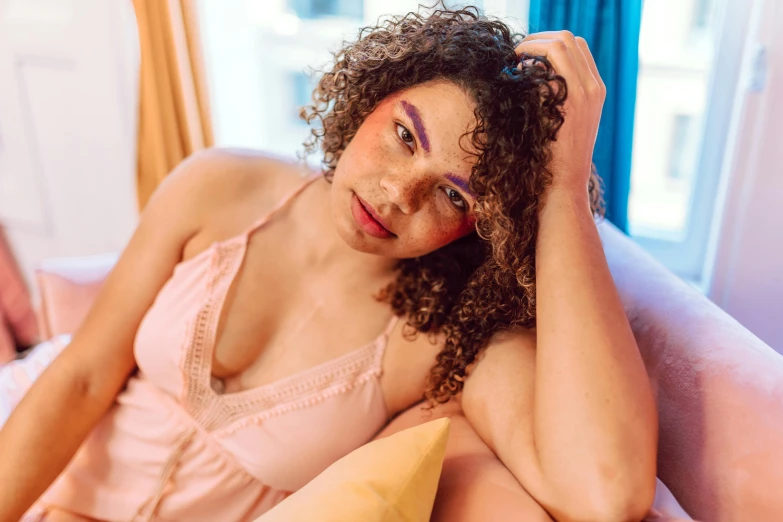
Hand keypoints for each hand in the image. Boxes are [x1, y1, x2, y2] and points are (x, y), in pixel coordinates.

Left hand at [515, 31, 605, 195]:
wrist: (565, 184)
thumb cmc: (557, 159)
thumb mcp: (567, 123)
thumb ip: (561, 97)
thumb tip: (535, 75)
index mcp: (595, 90)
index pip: (577, 47)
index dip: (549, 42)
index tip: (527, 53)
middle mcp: (593, 88)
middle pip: (568, 39)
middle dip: (538, 39)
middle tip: (516, 53)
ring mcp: (583, 93)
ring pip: (559, 45)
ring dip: (532, 46)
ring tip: (513, 61)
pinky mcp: (568, 102)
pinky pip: (547, 66)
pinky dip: (528, 65)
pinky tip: (514, 77)